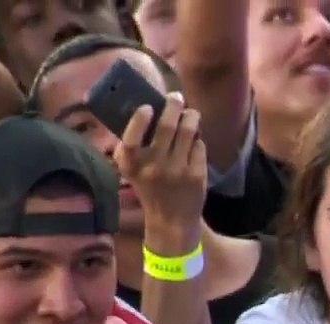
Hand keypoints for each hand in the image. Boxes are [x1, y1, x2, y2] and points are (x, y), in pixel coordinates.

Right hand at [113, 91, 206, 249]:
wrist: (172, 220)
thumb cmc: (150, 189)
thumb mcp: (133, 172)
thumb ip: (131, 148)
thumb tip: (140, 110)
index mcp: (133, 166)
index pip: (130, 140)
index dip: (138, 121)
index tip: (147, 107)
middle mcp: (154, 168)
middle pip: (166, 128)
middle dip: (173, 106)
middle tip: (176, 97)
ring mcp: (177, 171)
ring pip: (188, 132)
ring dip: (191, 117)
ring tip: (191, 113)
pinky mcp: (196, 175)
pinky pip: (199, 146)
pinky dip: (197, 140)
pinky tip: (193, 143)